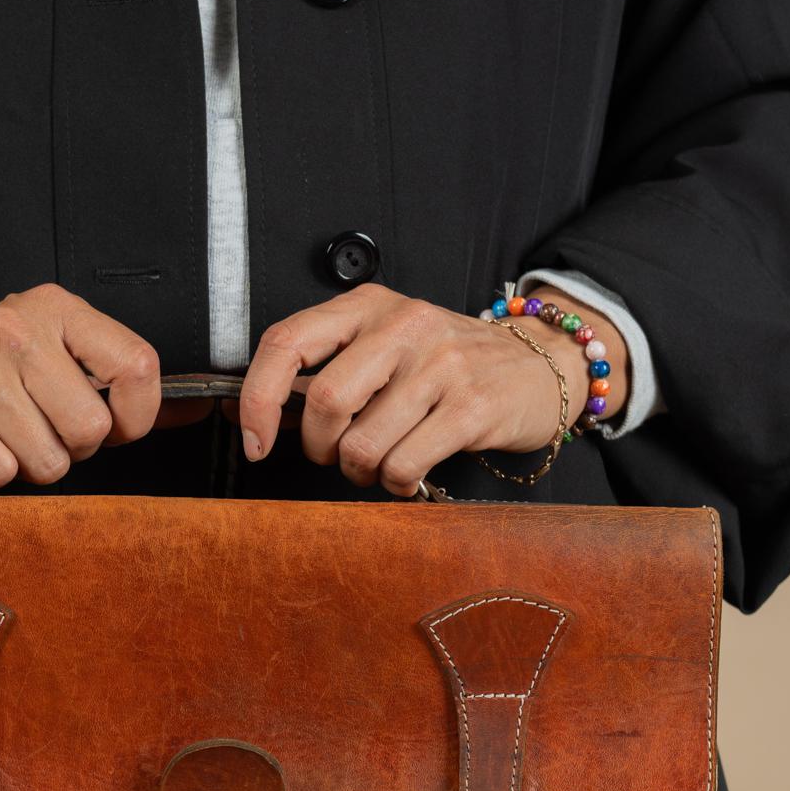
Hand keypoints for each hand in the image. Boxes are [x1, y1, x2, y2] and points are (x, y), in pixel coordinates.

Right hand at [0, 283, 162, 485]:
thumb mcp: (48, 357)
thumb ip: (113, 381)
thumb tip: (196, 412)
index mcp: (56, 309)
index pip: (138, 366)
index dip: (134, 418)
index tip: (110, 429)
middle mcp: (17, 325)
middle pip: (90, 428)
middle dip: (70, 450)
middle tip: (34, 432)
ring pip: (47, 459)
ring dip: (26, 465)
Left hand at [237, 285, 628, 493]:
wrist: (539, 364)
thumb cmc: (446, 364)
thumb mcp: (385, 344)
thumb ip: (324, 368)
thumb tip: (250, 414)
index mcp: (368, 306)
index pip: (287, 343)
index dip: (258, 400)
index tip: (256, 441)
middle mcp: (403, 326)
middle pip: (325, 402)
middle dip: (320, 448)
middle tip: (339, 454)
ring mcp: (441, 365)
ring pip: (362, 444)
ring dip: (361, 472)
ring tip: (381, 462)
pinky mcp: (471, 407)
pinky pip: (403, 465)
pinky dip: (396, 484)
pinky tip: (409, 474)